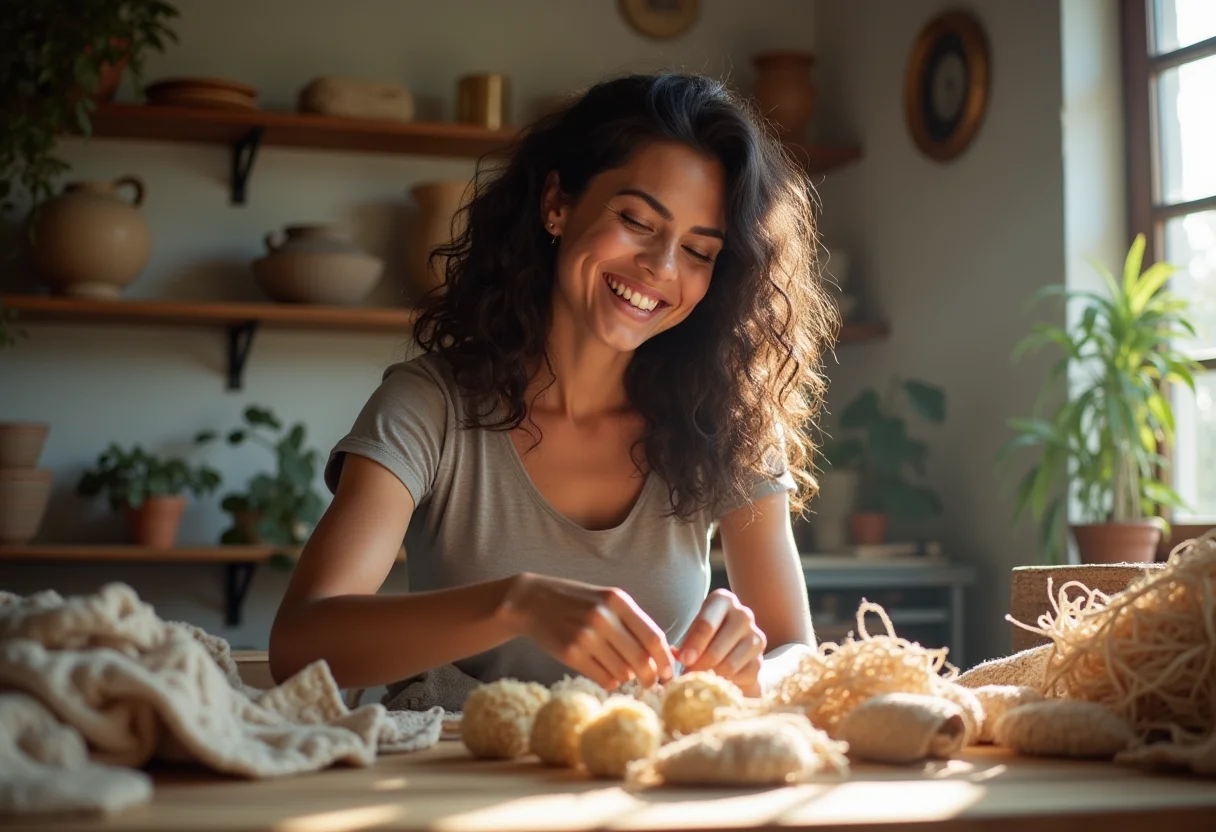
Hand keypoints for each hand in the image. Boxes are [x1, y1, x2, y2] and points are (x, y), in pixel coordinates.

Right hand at [501, 573, 675, 690]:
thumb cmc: (577, 602)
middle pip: (641, 659)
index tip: (670, 673)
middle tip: (651, 684)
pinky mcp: (571, 653)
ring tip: (618, 670)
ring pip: (622, 672)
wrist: (533, 601)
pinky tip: (604, 672)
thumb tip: (663, 655)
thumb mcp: (606, 601)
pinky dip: (609, 681)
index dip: (666, 660)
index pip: (654, 637)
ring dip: (626, 677)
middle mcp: (603, 617)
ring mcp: (586, 636)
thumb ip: (633, 623)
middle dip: (650, 677)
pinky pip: (603, 678)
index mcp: (618, 601)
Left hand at [676, 589, 766, 695]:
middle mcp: (743, 615)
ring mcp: (755, 637)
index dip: (694, 645)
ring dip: (710, 676)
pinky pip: (738, 678)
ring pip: (727, 666)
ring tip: (700, 678)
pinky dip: (725, 683)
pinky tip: (718, 679)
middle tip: (688, 675)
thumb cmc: (704, 638)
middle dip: (699, 666)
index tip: (684, 660)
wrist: (731, 652)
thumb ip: (685, 644)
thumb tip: (678, 656)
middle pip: (716, 649)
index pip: (706, 624)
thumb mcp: (692, 634)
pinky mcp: (759, 661)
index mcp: (723, 600)